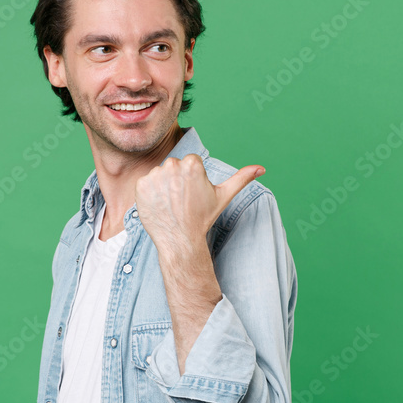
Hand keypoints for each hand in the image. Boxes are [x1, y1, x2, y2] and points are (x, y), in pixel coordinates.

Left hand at [135, 154, 264, 251]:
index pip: (190, 163)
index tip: (193, 194)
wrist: (180, 239)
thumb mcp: (223, 196)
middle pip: (174, 167)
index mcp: (192, 164)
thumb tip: (261, 168)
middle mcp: (172, 165)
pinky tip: (159, 206)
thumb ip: (242, 178)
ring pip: (160, 174)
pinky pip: (145, 183)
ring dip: (163, 186)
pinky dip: (150, 193)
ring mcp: (154, 175)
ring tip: (171, 204)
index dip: (192, 179)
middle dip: (177, 180)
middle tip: (182, 200)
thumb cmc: (202, 217)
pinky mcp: (140, 185)